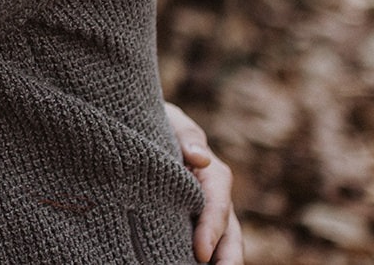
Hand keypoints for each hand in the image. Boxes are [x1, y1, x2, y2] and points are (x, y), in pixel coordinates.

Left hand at [167, 102, 242, 263]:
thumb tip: (201, 158)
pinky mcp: (189, 220)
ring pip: (219, 242)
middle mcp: (214, 198)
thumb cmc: (160, 123)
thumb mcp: (173, 123)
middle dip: (227, 257)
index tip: (200, 252)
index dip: (210, 230)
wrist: (145, 125)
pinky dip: (200, 256)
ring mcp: (203, 212)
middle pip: (228, 232)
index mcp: (213, 175)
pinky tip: (186, 264)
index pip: (217, 206)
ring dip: (218, 260)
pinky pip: (199, 241)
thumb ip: (187, 138)